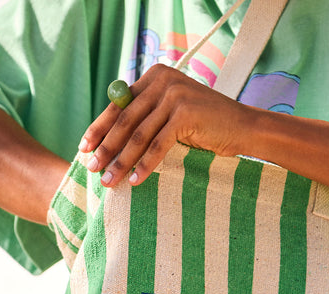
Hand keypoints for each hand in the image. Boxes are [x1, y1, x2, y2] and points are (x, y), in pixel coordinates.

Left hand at [78, 64, 254, 186]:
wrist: (244, 127)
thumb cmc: (208, 126)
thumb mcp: (173, 114)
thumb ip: (148, 115)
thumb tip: (112, 138)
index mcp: (155, 76)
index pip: (119, 105)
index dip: (99, 128)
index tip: (84, 148)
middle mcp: (162, 80)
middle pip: (125, 119)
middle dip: (106, 148)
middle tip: (92, 169)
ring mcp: (174, 95)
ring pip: (139, 135)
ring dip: (122, 161)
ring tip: (110, 180)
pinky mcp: (185, 113)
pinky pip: (158, 145)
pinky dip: (146, 165)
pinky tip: (136, 181)